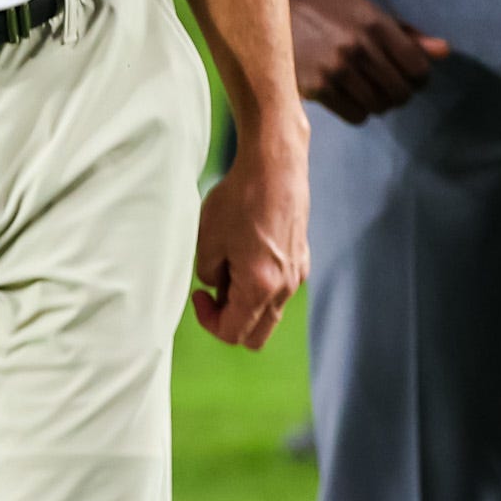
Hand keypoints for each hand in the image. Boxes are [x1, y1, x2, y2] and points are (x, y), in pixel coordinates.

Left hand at [191, 123, 307, 349]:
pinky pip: (279, 288)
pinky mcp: (301, 257)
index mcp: (260, 288)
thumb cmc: (239, 199)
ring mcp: (297, 273)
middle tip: (213, 294)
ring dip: (245, 303)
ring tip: (229, 265)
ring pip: (269, 312)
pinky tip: (246, 252)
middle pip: (256, 335)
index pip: (233, 333)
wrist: (274, 165)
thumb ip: (208, 275)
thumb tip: (217, 285)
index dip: (208, 322)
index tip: (198, 296)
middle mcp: (285, 287)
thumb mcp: (207, 240)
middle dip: (229, 322)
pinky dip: (260, 285)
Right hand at [288, 0, 450, 123]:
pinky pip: (357, 116)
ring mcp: (336, 69)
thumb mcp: (371, 13)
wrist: (282, 9)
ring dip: (380, 103)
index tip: (412, 76)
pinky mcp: (317, 87)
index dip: (420, 78)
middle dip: (401, 93)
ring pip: (379, 106)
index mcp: (376, 24)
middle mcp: (358, 47)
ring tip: (369, 89)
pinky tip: (351, 96)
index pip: (418, 68)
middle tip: (391, 85)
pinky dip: (360, 110)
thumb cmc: (333, 11)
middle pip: (401, 92)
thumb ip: (408, 35)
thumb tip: (445, 52)